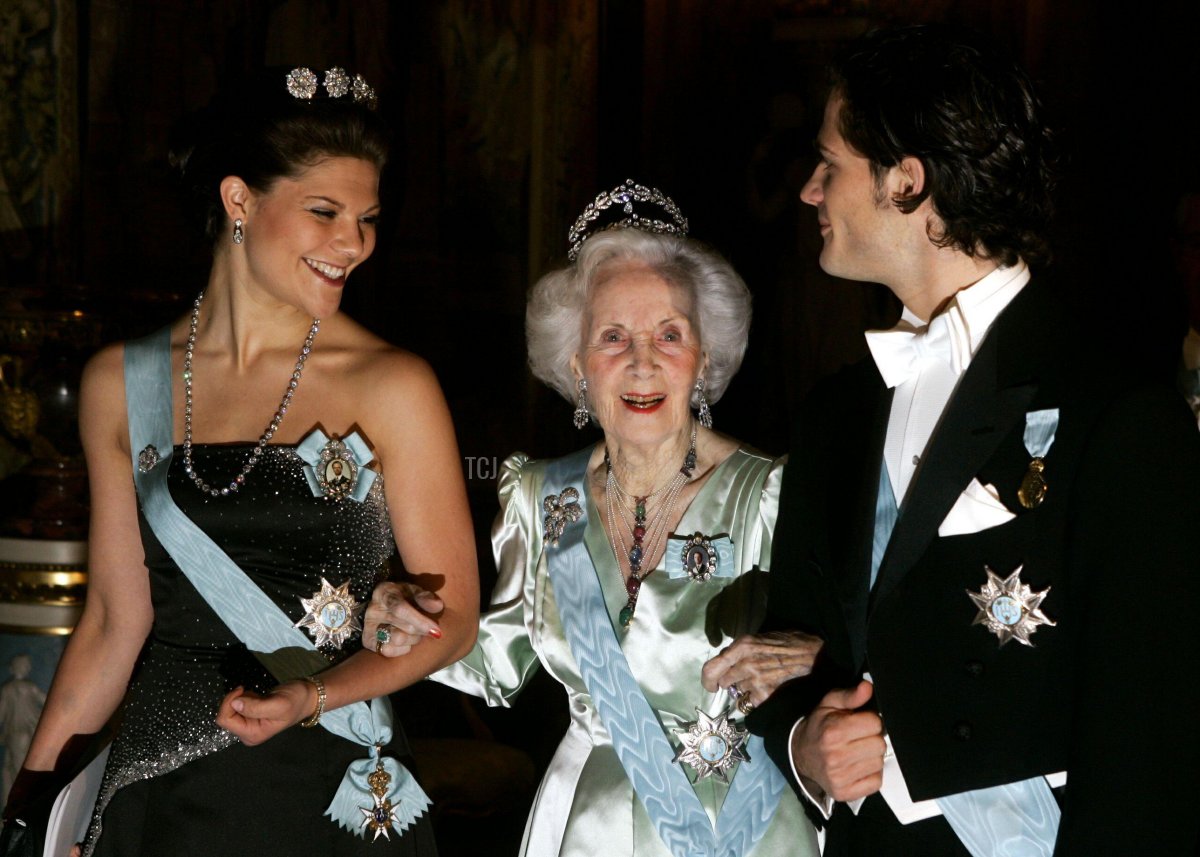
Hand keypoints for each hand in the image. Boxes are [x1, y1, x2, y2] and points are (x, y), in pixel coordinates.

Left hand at [215, 682, 311, 745]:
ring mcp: (248, 725)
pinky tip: (257, 697)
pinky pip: (236, 706)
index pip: (225, 720)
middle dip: (235, 700)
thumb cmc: (295, 701)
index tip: (241, 689)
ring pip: (229, 710)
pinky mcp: (249, 717)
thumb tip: (234, 703)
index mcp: (252, 734)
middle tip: (250, 691)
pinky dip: (244, 697)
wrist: (307, 697)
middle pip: (225, 716)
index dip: (229, 702)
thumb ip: (255, 706)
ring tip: (258, 695)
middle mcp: (247, 733)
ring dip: (240, 698)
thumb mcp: (278, 704)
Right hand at [363, 581, 444, 656]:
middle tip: (427, 628)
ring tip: (414, 632)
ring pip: (397, 640)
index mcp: (384, 592)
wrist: (387, 607)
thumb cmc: (405, 598)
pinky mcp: (367, 641)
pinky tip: (405, 640)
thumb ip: (426, 598)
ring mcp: (368, 626)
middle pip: (403, 627)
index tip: (436, 631)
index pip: (401, 609)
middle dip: (420, 631)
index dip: (420, 621)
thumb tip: (437, 606)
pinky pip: (389, 651)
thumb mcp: (416, 592)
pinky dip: (403, 648)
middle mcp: (373, 609)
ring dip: (413, 639)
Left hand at [701, 630, 823, 706]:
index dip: (708, 680)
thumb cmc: (789, 643)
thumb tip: (727, 662)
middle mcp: (745, 663)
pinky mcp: (765, 694)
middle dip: (731, 683)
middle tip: (743, 680)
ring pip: (739, 692)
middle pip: (724, 683)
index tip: (711, 686)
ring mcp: (755, 680)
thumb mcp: (760, 638)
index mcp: (742, 646)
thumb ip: (741, 650)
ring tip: (762, 681)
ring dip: (746, 690)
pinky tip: (769, 689)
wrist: (814, 655)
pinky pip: (751, 702)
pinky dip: (757, 699)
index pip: (711, 668)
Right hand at [791, 681, 884, 802]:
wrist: (800, 754)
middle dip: (873, 738)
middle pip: (880, 745)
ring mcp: (840, 777)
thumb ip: (850, 695)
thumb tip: (868, 687)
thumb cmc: (819, 726)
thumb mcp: (830, 704)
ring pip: (879, 763)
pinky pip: (876, 783)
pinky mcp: (844, 793)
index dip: (871, 720)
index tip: (861, 722)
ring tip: (858, 751)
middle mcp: (836, 756)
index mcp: (833, 731)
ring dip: (872, 756)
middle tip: (860, 737)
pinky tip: (858, 766)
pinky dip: (871, 774)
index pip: (875, 724)